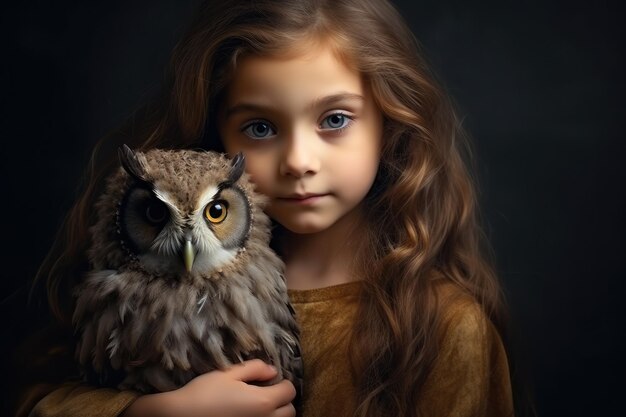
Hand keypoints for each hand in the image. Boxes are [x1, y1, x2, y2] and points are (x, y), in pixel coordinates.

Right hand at [121, 359, 295, 416]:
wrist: (181, 416)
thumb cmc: (204, 393)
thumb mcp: (229, 373)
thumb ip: (254, 369)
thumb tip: (273, 371)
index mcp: (262, 402)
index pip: (289, 391)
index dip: (282, 382)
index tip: (269, 380)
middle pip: (289, 411)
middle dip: (282, 400)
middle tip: (265, 392)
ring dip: (275, 413)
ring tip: (256, 405)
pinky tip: (247, 414)